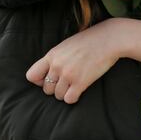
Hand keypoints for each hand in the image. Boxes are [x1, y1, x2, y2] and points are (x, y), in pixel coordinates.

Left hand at [24, 18, 140, 103]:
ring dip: (65, 93)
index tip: (48, 79)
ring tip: (74, 84)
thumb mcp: (66, 45)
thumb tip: (48, 71)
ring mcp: (68, 75)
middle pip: (46, 89)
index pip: (31, 75)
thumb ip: (55, 58)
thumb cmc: (88, 41)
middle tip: (66, 82)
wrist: (108, 39)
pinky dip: (73, 97)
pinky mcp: (80, 82)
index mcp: (51, 55)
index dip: (39, 81)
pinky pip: (69, 99)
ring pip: (58, 96)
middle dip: (55, 88)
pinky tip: (79, 90)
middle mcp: (57, 66)